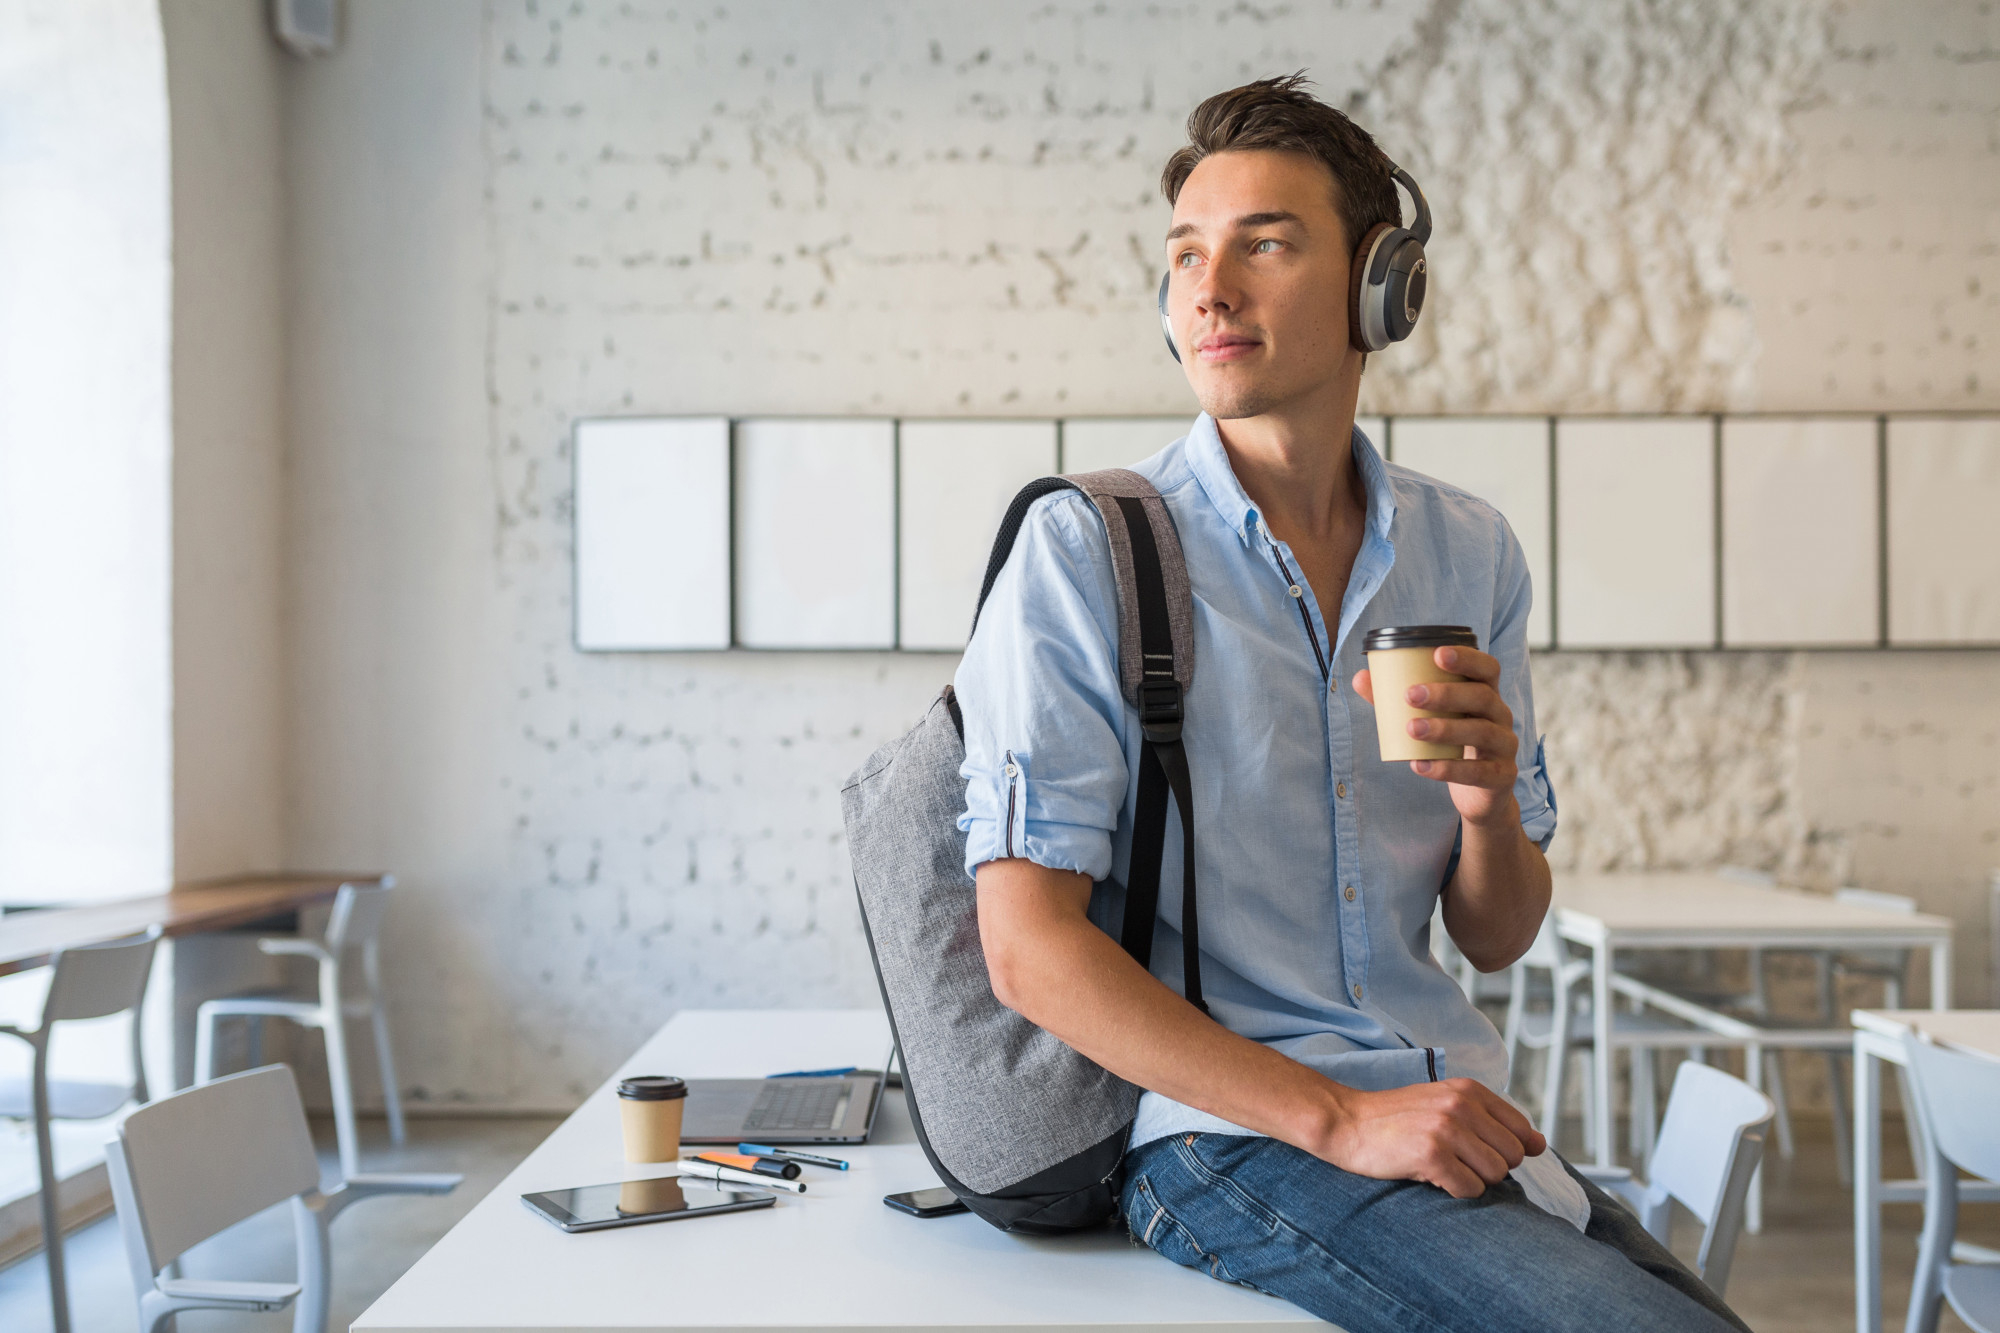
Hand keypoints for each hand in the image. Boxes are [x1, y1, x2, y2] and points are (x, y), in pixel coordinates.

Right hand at [1313, 1077, 1545, 1198]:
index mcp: (1470, 1090)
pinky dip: (1453, 1190)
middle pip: (1511, 1157)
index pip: (1521, 1132)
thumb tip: (1541, 1145)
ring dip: (1470, 1180)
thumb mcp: (1447, 1106)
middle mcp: (1462, 1105)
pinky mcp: (1431, 1154)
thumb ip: (1494, 1122)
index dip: (1501, 1149)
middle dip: (1487, 1167)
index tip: (1472, 1149)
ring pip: (1494, 1176)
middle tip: (1452, 1158)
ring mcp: (1447, 1129)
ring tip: (1440, 1165)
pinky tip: (1429, 1175)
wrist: (1346, 1123)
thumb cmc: (1398, 1119)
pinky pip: (1470, 1190)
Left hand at [1352, 646, 1519, 828]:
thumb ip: (1396, 700)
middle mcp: (1500, 716)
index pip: (1487, 668)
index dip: (1467, 658)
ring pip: (1481, 732)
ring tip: (1411, 729)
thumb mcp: (1430, 719)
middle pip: (1482, 697)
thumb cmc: (1451, 745)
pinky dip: (1448, 769)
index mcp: (1486, 694)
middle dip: (1446, 693)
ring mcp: (1504, 746)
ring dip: (1445, 729)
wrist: (1480, 793)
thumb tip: (1360, 678)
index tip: (1437, 654)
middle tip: (1410, 695)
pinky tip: (1420, 765)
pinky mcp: (1501, 776)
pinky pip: (1478, 771)